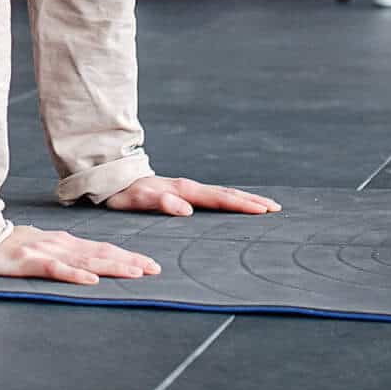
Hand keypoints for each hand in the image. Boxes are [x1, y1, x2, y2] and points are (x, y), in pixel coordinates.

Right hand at [0, 224, 159, 285]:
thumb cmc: (6, 245)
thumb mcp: (40, 247)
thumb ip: (63, 254)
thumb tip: (89, 265)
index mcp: (63, 242)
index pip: (102, 249)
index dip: (127, 256)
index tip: (150, 265)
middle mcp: (59, 244)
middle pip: (100, 254)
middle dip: (129, 261)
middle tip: (155, 269)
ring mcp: (43, 252)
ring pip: (84, 261)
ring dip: (111, 267)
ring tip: (135, 273)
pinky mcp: (27, 262)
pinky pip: (54, 269)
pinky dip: (74, 275)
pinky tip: (90, 281)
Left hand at [103, 175, 281, 216]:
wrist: (113, 179)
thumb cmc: (124, 193)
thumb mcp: (137, 201)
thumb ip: (159, 203)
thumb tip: (186, 209)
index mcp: (183, 190)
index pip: (219, 199)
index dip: (242, 205)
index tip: (263, 210)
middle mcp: (189, 187)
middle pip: (227, 194)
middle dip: (252, 201)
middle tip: (277, 209)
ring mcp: (188, 188)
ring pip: (223, 193)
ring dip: (245, 199)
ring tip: (266, 206)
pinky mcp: (185, 192)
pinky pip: (214, 196)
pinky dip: (231, 200)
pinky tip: (238, 205)